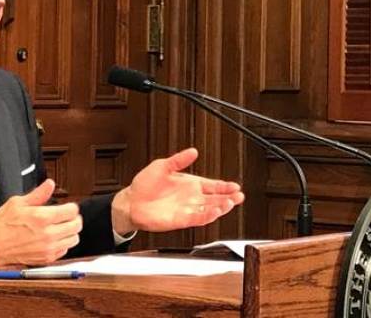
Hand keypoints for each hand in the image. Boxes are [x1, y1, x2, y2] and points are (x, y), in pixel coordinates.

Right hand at [0, 179, 82, 266]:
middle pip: (76, 225)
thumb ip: (38, 194)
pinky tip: (54, 238)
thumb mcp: (17, 203)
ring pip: (74, 239)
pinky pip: (65, 250)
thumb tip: (49, 185)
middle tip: (66, 216)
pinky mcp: (46, 258)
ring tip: (61, 227)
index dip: (70, 206)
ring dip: (70, 232)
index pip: (72, 211)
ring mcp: (48, 248)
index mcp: (42, 218)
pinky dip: (63, 243)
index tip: (67, 206)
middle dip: (73, 218)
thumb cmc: (1, 226)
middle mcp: (48, 234)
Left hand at [111, 148, 243, 234]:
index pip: (212, 186)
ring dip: (220, 208)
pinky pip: (197, 219)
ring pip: (209, 210)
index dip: (224, 186)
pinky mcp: (180, 220)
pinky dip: (206, 216)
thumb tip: (193, 151)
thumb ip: (179, 160)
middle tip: (239, 196)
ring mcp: (187, 210)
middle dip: (229, 198)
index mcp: (190, 185)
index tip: (235, 186)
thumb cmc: (145, 185)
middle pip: (215, 199)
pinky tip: (214, 212)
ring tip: (230, 203)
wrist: (131, 202)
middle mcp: (191, 198)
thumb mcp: (162, 166)